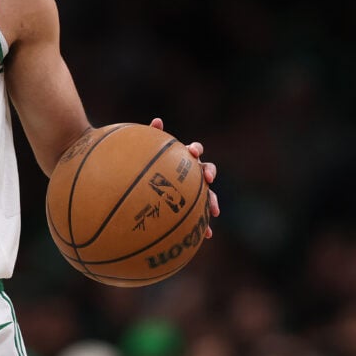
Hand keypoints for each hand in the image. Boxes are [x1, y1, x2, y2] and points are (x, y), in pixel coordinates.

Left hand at [150, 117, 219, 237]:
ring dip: (213, 201)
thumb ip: (151, 137)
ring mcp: (193, 191)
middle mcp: (191, 173)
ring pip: (208, 194)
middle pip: (206, 170)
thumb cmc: (144, 167)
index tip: (193, 153)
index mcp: (182, 159)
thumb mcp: (145, 153)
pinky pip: (200, 216)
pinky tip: (206, 235)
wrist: (141, 187)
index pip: (195, 151)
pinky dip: (204, 224)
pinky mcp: (191, 208)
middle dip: (209, 173)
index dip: (196, 151)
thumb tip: (158, 120)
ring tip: (214, 211)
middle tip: (206, 177)